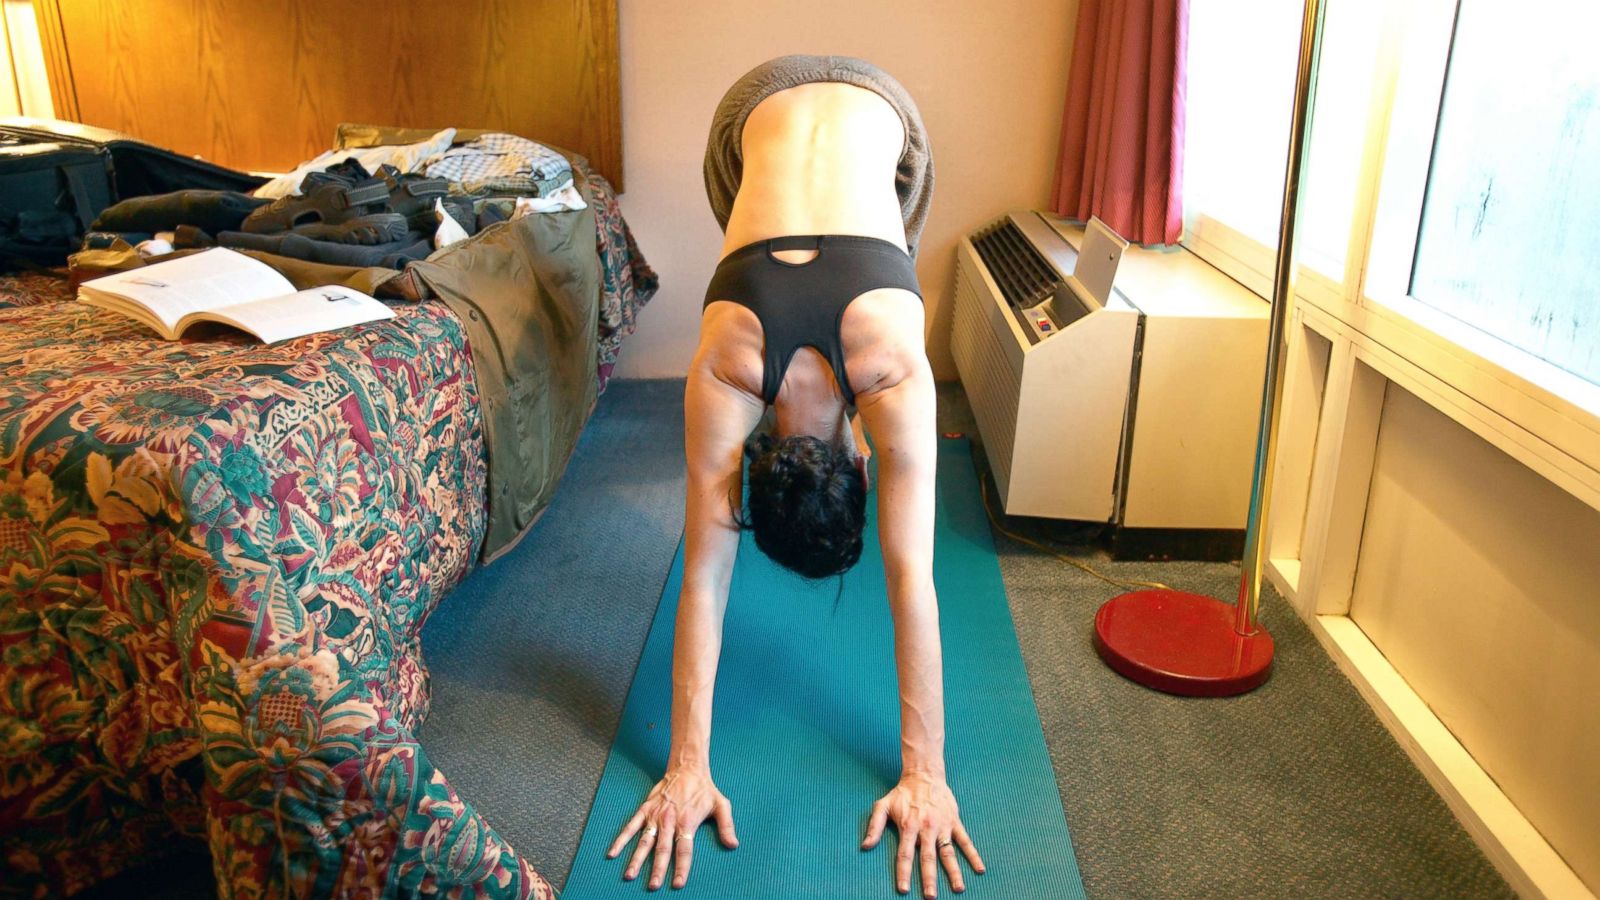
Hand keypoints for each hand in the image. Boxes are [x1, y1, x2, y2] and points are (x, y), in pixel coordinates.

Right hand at [607, 767, 737, 889]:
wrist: (687, 767)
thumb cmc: (705, 789)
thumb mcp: (722, 805)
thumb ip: (727, 826)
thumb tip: (733, 845)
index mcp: (687, 821)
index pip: (684, 850)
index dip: (681, 868)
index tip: (677, 883)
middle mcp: (669, 820)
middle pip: (662, 849)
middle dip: (657, 869)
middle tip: (652, 886)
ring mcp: (655, 815)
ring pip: (645, 841)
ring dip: (636, 859)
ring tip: (629, 875)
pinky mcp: (645, 809)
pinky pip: (631, 826)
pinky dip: (621, 840)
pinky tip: (613, 853)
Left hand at [862, 773, 984, 897]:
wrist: (924, 774)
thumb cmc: (902, 793)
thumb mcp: (882, 806)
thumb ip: (874, 827)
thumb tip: (865, 846)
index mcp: (908, 826)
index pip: (905, 855)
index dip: (903, 873)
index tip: (903, 890)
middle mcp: (926, 828)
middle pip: (928, 858)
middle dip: (929, 879)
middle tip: (931, 897)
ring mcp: (942, 826)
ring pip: (948, 852)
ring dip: (954, 871)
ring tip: (958, 888)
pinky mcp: (954, 822)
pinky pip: (965, 840)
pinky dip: (973, 855)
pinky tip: (979, 868)